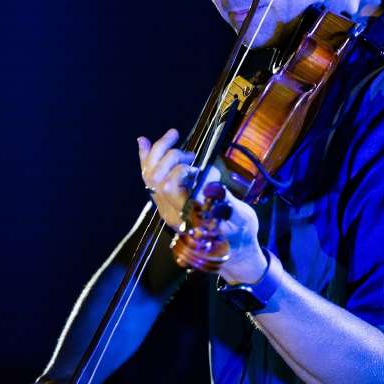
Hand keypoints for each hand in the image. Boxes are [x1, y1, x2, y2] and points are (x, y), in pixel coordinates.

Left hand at [137, 130, 266, 283]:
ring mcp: (166, 207)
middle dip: (171, 157)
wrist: (233, 248)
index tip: (199, 167)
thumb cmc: (239, 233)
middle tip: (192, 156)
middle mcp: (172, 212)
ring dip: (158, 151)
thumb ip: (227, 204)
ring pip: (150, 176)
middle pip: (156, 178)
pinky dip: (146, 158)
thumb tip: (212, 184)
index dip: (181, 170)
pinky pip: (149, 178)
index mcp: (188, 218)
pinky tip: (143, 141)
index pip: (170, 188)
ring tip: (173, 135)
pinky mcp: (167, 201)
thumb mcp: (240, 220)